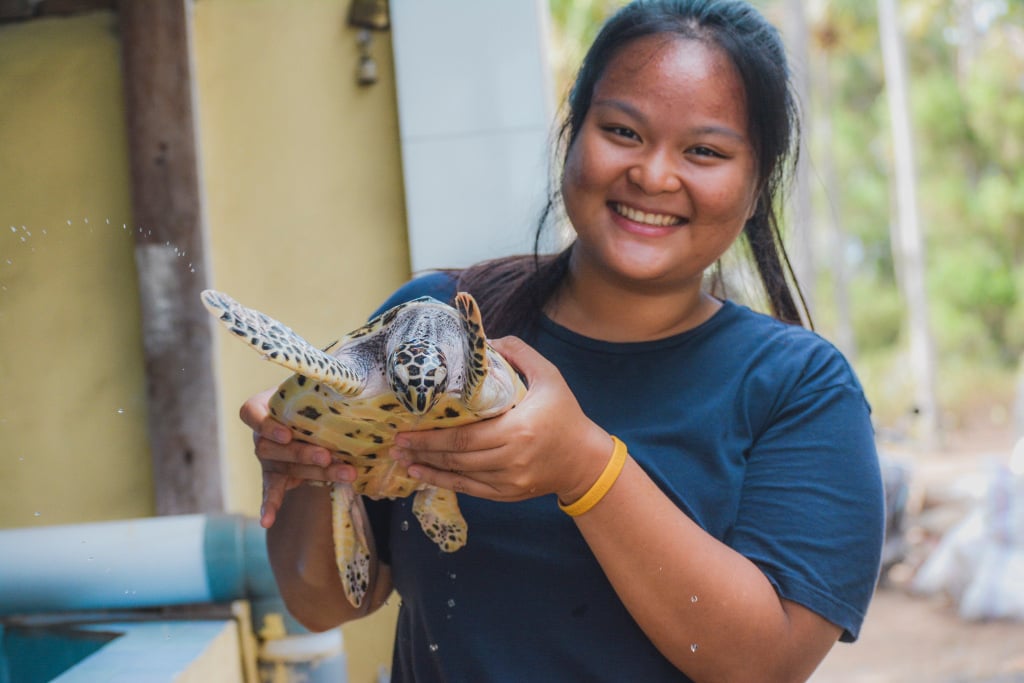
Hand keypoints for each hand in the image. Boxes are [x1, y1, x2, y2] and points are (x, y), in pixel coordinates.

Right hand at [239, 388, 356, 527]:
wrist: (317, 414)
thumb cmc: (315, 395)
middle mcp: (260, 434)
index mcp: (262, 406)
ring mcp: (267, 458)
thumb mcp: (317, 386)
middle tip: (327, 455)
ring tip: (345, 474)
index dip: (266, 424)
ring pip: (284, 468)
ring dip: (314, 473)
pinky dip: (270, 505)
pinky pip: (271, 491)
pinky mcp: (275, 477)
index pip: (251, 413)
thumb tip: (347, 375)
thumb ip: (323, 383)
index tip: (287, 433)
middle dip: (301, 453)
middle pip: (272, 447)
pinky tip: (266, 521)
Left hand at [390, 336, 611, 503]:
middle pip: (457, 457)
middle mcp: (511, 458)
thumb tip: (486, 339)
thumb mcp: (549, 376)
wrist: (585, 460)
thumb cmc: (566, 413)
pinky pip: (470, 490)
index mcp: (518, 429)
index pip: (465, 436)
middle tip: (396, 443)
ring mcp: (509, 480)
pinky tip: (423, 476)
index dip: (432, 436)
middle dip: (422, 451)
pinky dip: (444, 483)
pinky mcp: (508, 493)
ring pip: (460, 476)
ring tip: (402, 459)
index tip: (405, 429)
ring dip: (428, 468)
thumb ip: (519, 352)